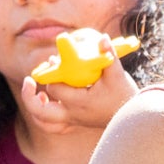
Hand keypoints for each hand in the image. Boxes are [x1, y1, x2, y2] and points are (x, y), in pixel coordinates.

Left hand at [15, 47, 138, 141]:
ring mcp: (73, 120)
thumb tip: (102, 38)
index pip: (54, 88)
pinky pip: (54, 126)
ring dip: (36, 108)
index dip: (51, 73)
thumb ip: (109, 56)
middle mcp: (72, 114)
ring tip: (37, 93)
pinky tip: (47, 101)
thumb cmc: (124, 96)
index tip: (54, 60)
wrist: (134, 118)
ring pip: (44, 122)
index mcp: (78, 102)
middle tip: (29, 80)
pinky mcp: (76, 122)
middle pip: (41, 111)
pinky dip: (45, 117)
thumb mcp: (117, 75)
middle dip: (30, 96)